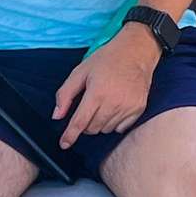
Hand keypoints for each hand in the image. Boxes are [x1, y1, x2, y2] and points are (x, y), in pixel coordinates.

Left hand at [52, 27, 158, 148]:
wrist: (136, 52)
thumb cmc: (107, 60)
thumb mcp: (80, 72)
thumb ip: (65, 94)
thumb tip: (56, 116)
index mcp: (97, 93)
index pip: (80, 122)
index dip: (70, 135)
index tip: (64, 144)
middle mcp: (114, 102)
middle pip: (92, 129)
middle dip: (85, 123)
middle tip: (88, 107)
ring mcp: (128, 107)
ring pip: (106, 130)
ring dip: (100, 123)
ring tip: (103, 104)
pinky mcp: (138, 109)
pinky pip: (121, 128)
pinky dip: (114, 123)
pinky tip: (115, 107)